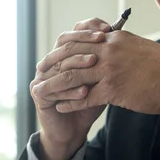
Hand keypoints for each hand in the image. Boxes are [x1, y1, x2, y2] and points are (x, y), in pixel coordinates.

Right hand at [31, 18, 108, 159]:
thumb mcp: (99, 79)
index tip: (108, 29)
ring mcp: (41, 76)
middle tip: (102, 41)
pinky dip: (69, 90)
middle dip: (84, 41)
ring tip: (95, 63)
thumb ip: (104, 60)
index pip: (73, 33)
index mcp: (62, 56)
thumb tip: (121, 36)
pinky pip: (53, 87)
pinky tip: (84, 91)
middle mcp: (49, 62)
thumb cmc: (88, 103)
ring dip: (77, 63)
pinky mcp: (37, 92)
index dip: (89, 29)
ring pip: (59, 65)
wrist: (72, 130)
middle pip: (64, 44)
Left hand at [35, 30, 159, 114]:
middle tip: (40, 71)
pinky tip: (59, 107)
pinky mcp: (113, 90)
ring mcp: (109, 70)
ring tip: (45, 91)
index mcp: (114, 38)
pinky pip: (83, 97)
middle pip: (70, 54)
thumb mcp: (139, 48)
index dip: (61, 47)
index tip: (52, 54)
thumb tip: (107, 45)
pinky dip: (68, 103)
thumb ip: (120, 47)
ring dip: (56, 85)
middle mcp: (109, 50)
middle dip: (52, 64)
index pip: (79, 38)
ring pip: (73, 76)